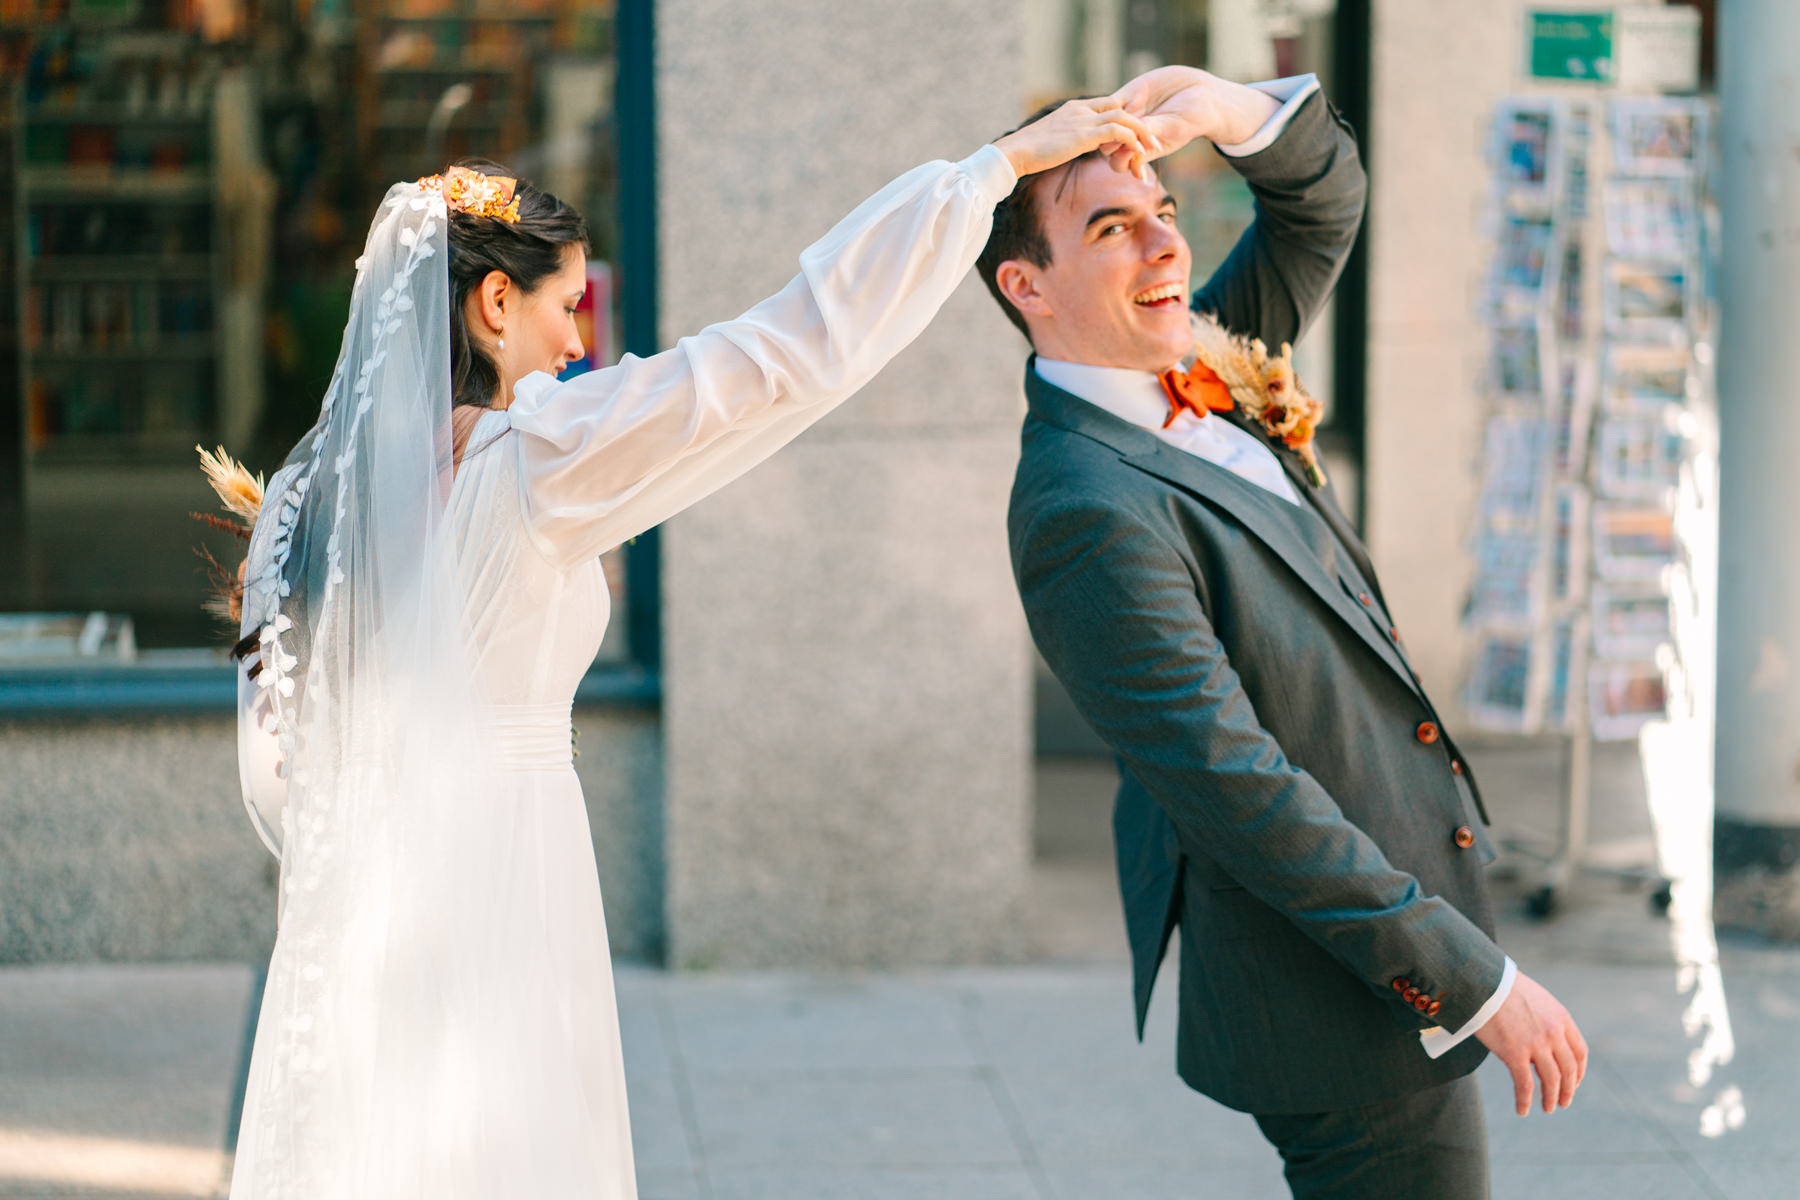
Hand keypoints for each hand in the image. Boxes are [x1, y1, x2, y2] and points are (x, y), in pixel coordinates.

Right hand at [993, 97, 1159, 179]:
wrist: (1014, 153)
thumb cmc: (1027, 153)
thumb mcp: (1051, 142)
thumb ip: (1066, 140)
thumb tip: (1067, 149)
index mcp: (1073, 108)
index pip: (1107, 105)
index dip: (1124, 117)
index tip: (1137, 133)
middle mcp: (1081, 109)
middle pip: (1120, 106)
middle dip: (1140, 122)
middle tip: (1153, 139)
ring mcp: (1083, 119)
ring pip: (1125, 117)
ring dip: (1142, 132)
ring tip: (1154, 147)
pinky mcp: (1084, 134)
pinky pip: (1118, 131)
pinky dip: (1133, 140)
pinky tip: (1140, 153)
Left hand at [1108, 66, 1279, 156]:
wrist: (1198, 91)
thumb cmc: (1192, 116)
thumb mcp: (1175, 125)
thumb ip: (1154, 130)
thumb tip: (1133, 136)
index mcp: (1143, 151)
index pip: (1119, 163)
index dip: (1121, 158)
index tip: (1138, 148)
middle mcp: (1132, 137)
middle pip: (1105, 148)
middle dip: (1113, 142)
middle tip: (1131, 129)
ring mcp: (1127, 118)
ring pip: (1103, 127)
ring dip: (1111, 122)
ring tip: (1132, 113)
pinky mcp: (1126, 97)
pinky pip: (1107, 105)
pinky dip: (1111, 105)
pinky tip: (1129, 101)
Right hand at [1474, 970, 1588, 1114]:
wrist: (1482, 981)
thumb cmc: (1502, 987)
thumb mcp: (1535, 999)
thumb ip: (1544, 1018)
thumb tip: (1540, 1036)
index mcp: (1561, 1018)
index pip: (1580, 1052)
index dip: (1579, 1072)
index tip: (1574, 1082)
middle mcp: (1553, 1033)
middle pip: (1569, 1070)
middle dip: (1568, 1090)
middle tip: (1563, 1102)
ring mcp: (1535, 1044)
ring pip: (1552, 1080)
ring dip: (1551, 1098)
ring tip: (1548, 1108)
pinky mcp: (1514, 1053)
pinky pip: (1524, 1084)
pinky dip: (1525, 1100)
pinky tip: (1522, 1110)